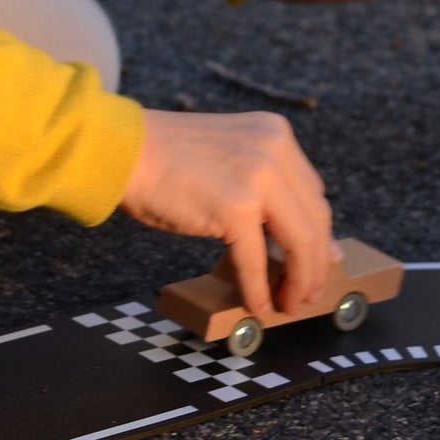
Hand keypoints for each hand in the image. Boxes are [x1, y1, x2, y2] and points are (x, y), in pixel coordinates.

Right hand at [119, 108, 333, 316]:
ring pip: (300, 243)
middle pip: (316, 219)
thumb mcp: (229, 156)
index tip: (318, 262)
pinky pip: (258, 262)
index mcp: (275, 133)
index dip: (319, 235)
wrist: (121, 150)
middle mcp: (274, 149)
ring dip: (298, 281)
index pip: (313, 193)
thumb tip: (298, 237)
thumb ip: (264, 185)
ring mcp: (258, 176)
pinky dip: (260, 291)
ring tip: (288, 303)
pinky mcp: (236, 207)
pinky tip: (257, 306)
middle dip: (315, 263)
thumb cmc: (164, 158)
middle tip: (307, 292)